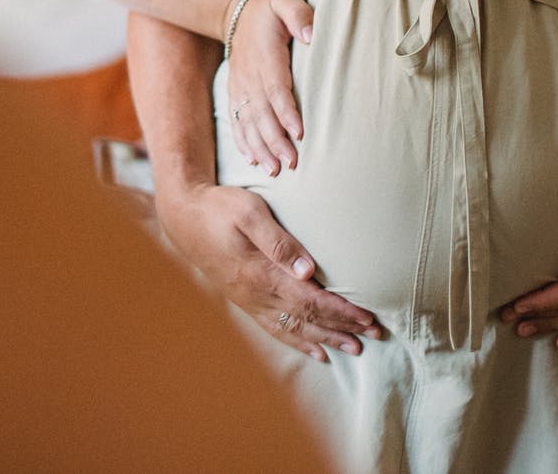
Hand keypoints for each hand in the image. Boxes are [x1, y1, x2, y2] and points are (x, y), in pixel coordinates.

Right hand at [157, 182, 381, 361]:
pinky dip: (298, 342)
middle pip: (307, 319)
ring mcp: (250, 301)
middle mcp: (257, 294)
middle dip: (342, 328)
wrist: (183, 217)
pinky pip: (275, 329)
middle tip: (374, 335)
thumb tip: (309, 270)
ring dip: (325, 339)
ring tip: (353, 348)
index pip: (310, 300)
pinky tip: (315, 350)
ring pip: (294, 329)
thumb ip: (279, 241)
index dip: (341, 311)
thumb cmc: (219, 208)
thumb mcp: (249, 212)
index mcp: (262, 273)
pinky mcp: (244, 300)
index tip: (367, 318)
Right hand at [223, 0, 313, 175]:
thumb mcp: (285, 2)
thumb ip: (299, 15)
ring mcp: (240, 87)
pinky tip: (253, 160)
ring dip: (261, 148)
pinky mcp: (234, 94)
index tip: (299, 133)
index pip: (277, 89)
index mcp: (266, 58)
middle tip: (291, 164)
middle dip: (276, 141)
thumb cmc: (270, 11)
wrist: (236, 13)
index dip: (287, 112)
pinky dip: (243, 142)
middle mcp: (250, 77)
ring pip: (249, 123)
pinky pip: (236, 121)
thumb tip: (311, 34)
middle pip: (263, 114)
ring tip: (274, 170)